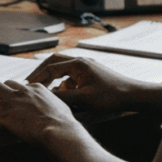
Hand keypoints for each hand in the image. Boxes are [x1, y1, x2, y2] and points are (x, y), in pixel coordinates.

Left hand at [0, 80, 82, 145]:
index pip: (22, 85)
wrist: (57, 129)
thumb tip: (58, 111)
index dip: (16, 91)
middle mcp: (23, 90)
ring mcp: (12, 99)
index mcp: (37, 88)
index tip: (13, 98)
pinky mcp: (3, 110)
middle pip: (6, 82)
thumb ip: (54, 106)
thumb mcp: (61, 108)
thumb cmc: (63, 124)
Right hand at [26, 54, 161, 113]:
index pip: (51, 66)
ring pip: (64, 69)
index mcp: (78, 64)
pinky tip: (64, 95)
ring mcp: (88, 68)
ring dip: (53, 78)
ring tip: (44, 90)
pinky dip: (64, 83)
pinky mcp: (92, 75)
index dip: (37, 76)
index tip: (27, 85)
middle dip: (41, 72)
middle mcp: (82, 62)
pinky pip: (73, 76)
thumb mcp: (84, 99)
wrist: (134, 96)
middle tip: (30, 82)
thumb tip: (45, 97)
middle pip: (55, 62)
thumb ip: (63, 97)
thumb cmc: (112, 96)